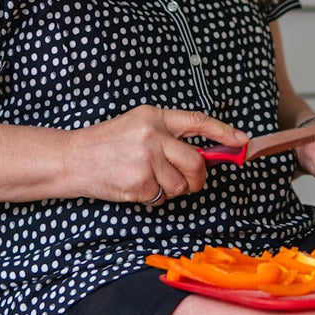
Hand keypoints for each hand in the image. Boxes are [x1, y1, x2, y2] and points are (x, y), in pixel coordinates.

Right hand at [65, 105, 247, 204]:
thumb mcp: (138, 125)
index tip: (240, 141)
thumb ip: (168, 134)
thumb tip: (203, 151)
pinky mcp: (140, 183)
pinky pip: (163, 197)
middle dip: (199, 178)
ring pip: (181, 184)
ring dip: (172, 189)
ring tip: (151, 180)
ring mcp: (147, 160)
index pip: (197, 121)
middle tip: (192, 182)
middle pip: (196, 161)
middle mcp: (153, 135)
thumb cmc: (106, 143)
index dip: (223, 132)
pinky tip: (138, 186)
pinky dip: (155, 197)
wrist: (73, 159)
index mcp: (154, 116)